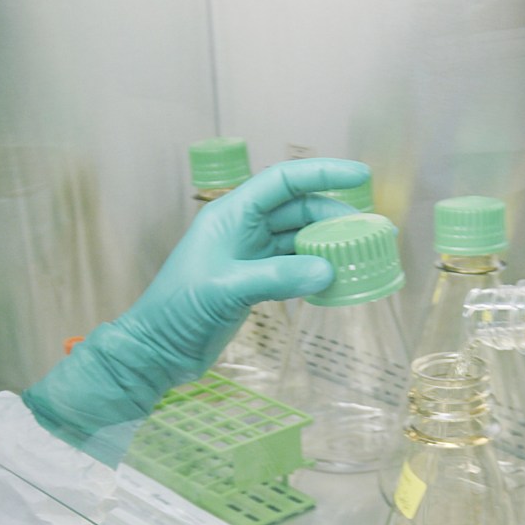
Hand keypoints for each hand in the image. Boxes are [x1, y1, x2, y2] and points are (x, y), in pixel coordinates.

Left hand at [25, 158, 368, 459]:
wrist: (157, 350)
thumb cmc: (179, 311)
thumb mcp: (227, 289)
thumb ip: (277, 278)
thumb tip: (328, 271)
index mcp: (231, 215)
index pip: (283, 181)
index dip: (322, 174)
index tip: (360, 176)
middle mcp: (242, 229)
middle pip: (296, 209)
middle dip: (332, 215)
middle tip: (368, 230)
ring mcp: (248, 256)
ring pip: (297, 239)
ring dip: (326, 244)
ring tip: (358, 255)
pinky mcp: (253, 283)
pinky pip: (292, 267)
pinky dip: (314, 271)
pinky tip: (336, 280)